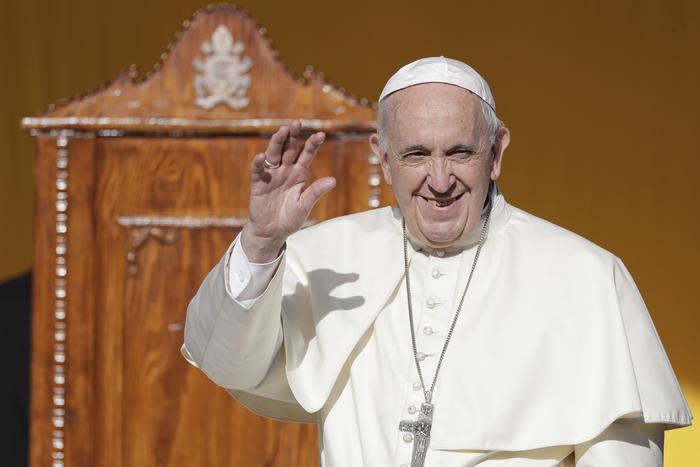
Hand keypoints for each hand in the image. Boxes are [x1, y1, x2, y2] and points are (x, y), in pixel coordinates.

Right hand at [240, 121, 335, 262]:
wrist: (271, 232)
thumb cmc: (290, 219)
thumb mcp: (305, 205)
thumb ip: (316, 192)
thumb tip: (333, 180)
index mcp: (299, 174)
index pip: (306, 155)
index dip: (312, 144)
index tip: (321, 134)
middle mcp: (285, 170)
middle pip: (289, 149)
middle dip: (293, 136)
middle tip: (297, 123)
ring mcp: (271, 175)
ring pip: (274, 154)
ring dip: (277, 142)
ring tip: (282, 131)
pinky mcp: (258, 183)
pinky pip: (258, 170)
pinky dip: (259, 163)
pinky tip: (262, 156)